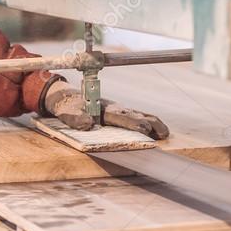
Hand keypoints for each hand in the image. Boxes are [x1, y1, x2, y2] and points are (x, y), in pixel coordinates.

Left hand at [42, 80, 168, 138]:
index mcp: (101, 108)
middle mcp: (113, 108)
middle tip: (162, 133)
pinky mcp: (119, 113)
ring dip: (153, 123)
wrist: (66, 97)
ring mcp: (118, 110)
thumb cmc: (67, 107)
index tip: (144, 129)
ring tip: (165, 133)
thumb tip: (87, 124)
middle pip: (134, 114)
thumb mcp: (66, 113)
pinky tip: (157, 130)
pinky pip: (137, 116)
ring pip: (139, 114)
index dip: (132, 122)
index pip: (120, 116)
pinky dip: (149, 121)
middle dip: (149, 123)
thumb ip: (75, 119)